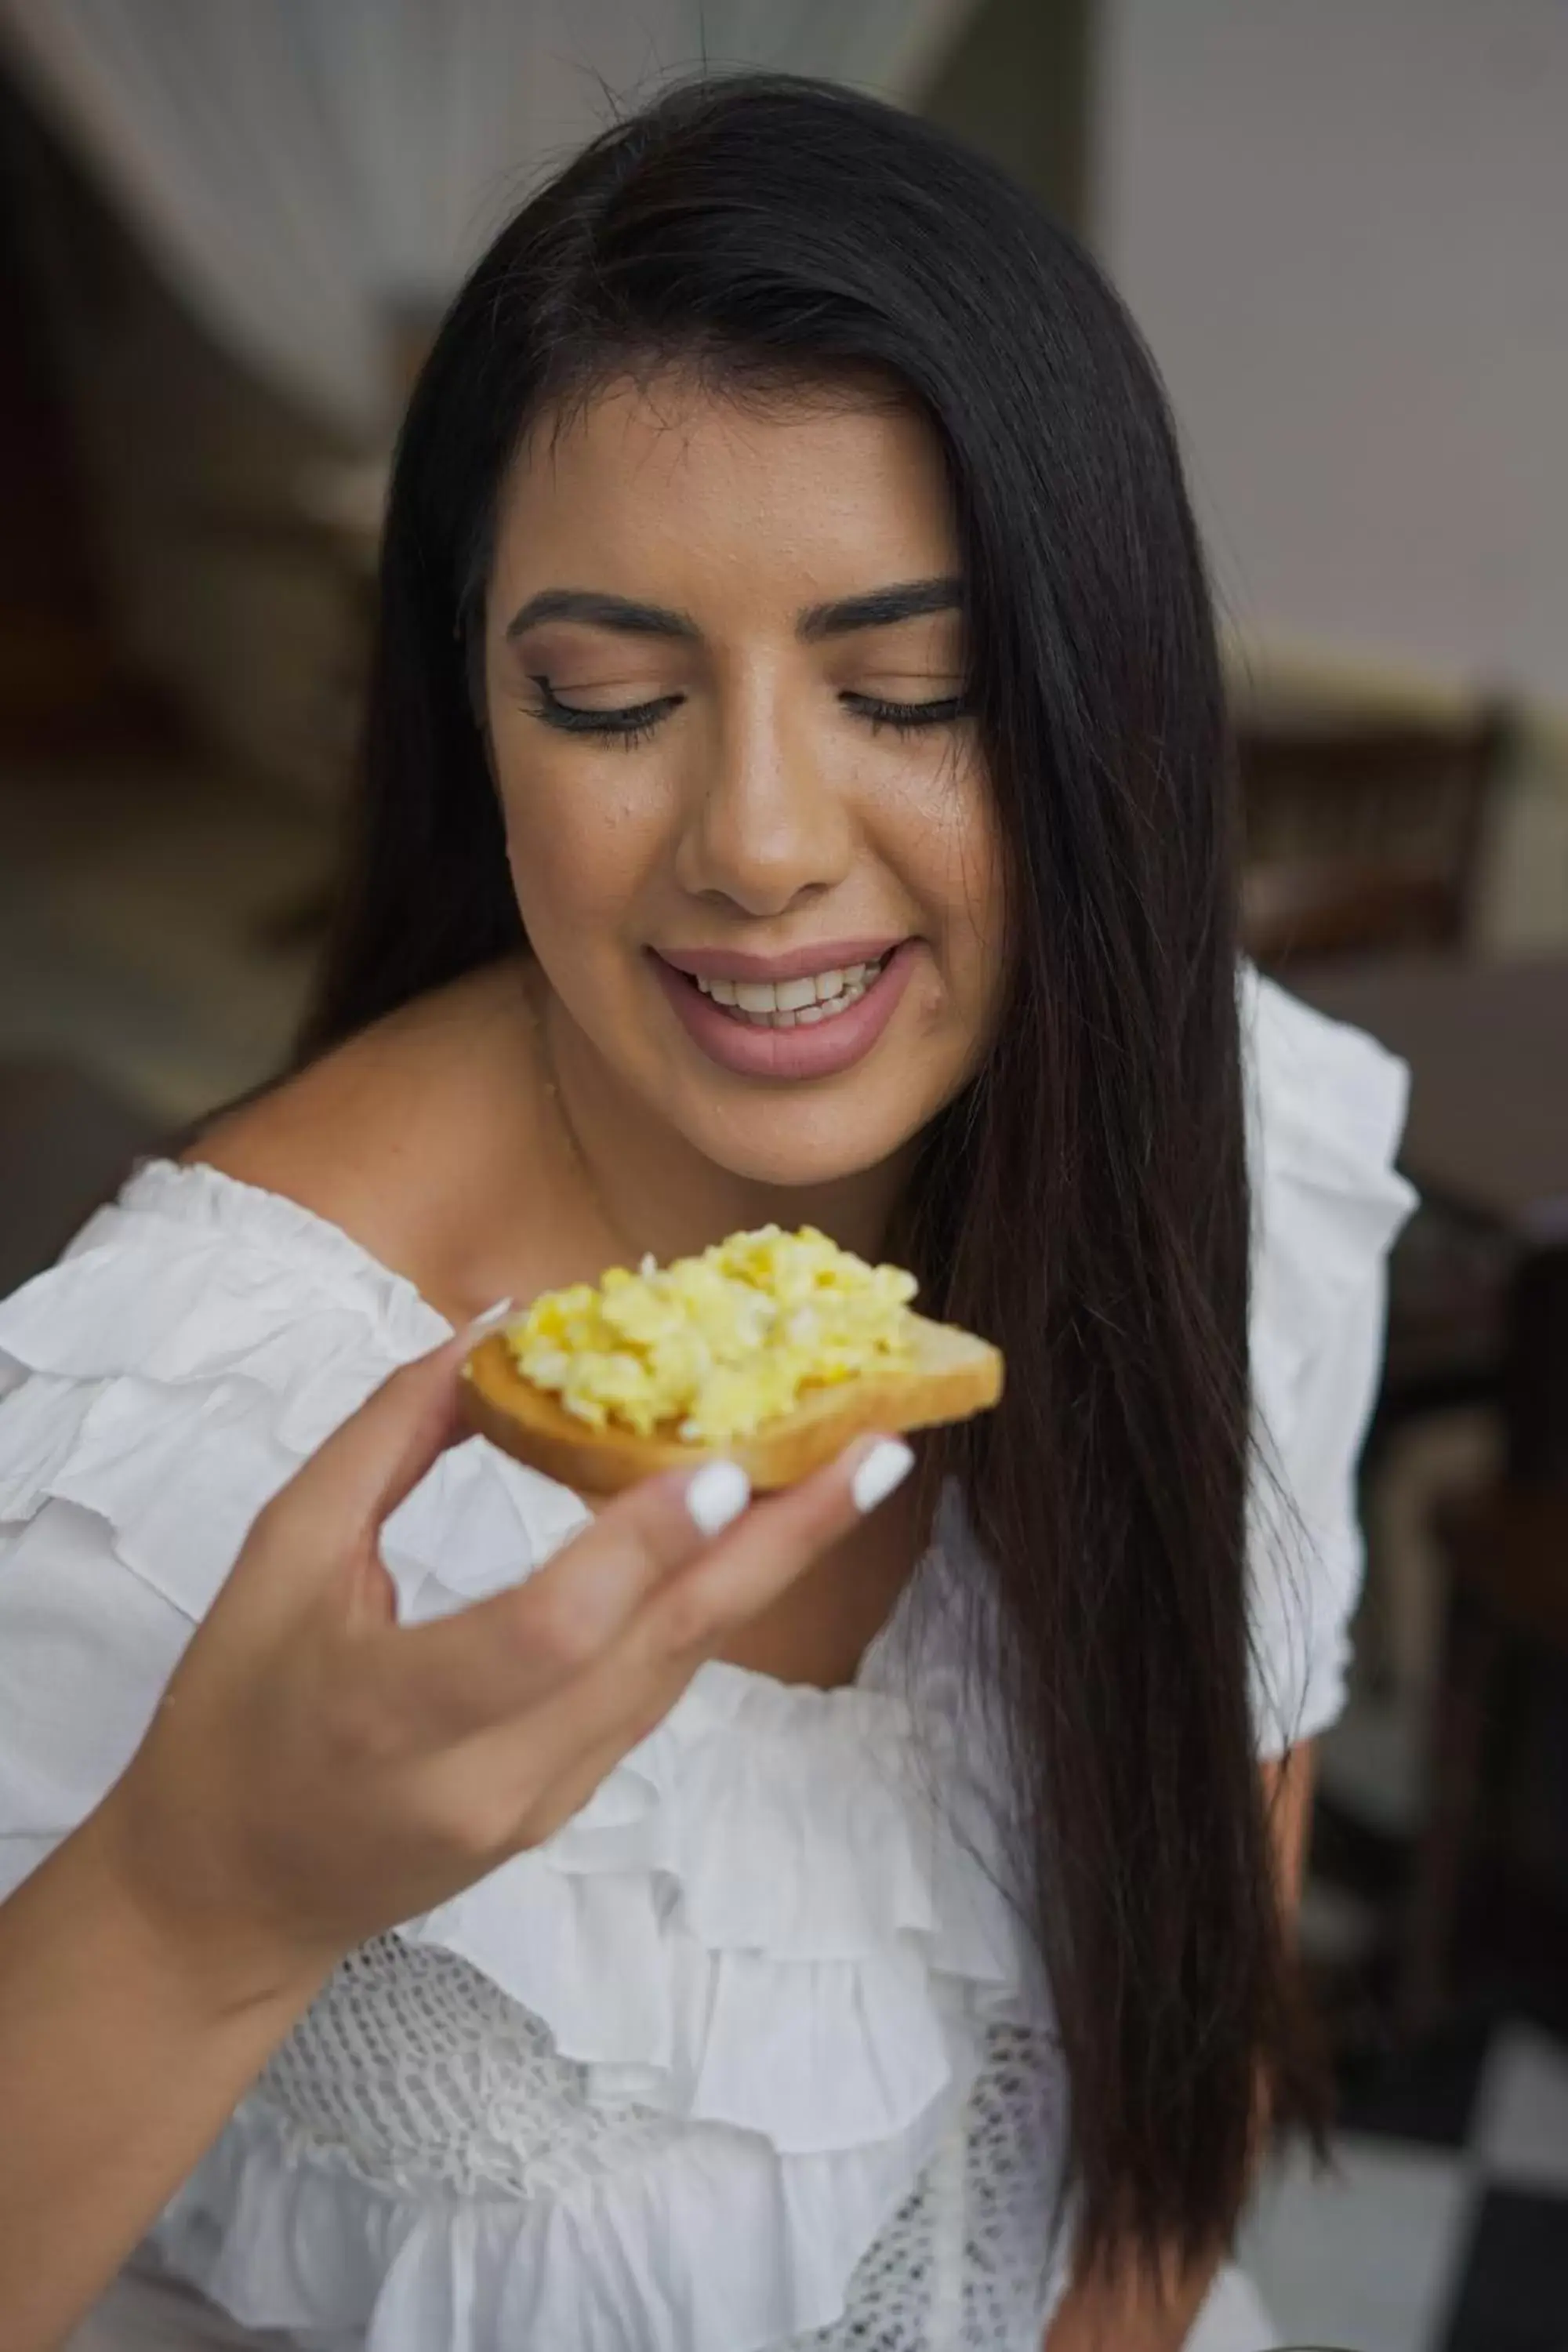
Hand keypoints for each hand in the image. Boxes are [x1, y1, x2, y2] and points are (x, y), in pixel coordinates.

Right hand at [94, 1315, 911, 2006]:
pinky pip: (654, 1689)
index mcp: (390, 1714)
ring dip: (769, 1566)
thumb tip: (495, 1328)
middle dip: (781, 1546)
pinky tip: (763, 1530)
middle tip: (875, 1450)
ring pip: (677, 1668)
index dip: (638, 1550)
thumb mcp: (279, 1556)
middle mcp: (488, 1775)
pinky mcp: (568, 1806)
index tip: (725, 1464)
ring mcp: (542, 1803)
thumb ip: (386, 1438)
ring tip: (848, 1467)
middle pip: (658, 1653)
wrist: (229, 1894)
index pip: (545, 1634)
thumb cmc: (234, 1710)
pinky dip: (708, 1603)